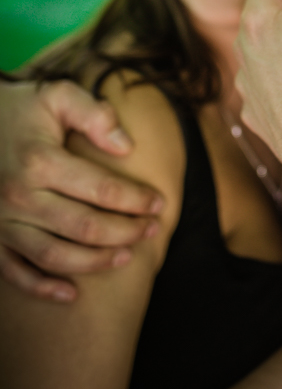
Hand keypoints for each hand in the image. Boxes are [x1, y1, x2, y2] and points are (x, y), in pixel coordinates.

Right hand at [0, 80, 163, 301]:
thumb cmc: (19, 108)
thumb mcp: (57, 95)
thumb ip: (94, 115)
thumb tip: (126, 147)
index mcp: (40, 161)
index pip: (101, 189)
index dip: (135, 199)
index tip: (158, 203)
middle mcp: (19, 196)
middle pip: (84, 227)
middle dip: (124, 231)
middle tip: (151, 231)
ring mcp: (0, 221)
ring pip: (54, 256)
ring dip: (94, 262)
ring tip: (125, 257)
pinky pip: (14, 272)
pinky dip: (41, 287)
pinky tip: (70, 293)